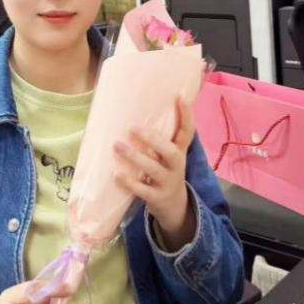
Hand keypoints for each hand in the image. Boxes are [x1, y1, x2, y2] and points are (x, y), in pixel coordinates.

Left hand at [114, 99, 196, 250]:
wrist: (174, 205)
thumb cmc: (166, 169)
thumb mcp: (169, 154)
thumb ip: (160, 137)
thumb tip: (139, 108)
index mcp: (180, 151)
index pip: (188, 132)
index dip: (186, 115)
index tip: (180, 97)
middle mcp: (177, 165)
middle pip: (170, 152)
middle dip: (152, 139)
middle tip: (131, 127)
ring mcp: (168, 182)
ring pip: (153, 169)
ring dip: (135, 157)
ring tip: (117, 146)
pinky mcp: (157, 197)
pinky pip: (143, 190)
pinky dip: (130, 182)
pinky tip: (116, 174)